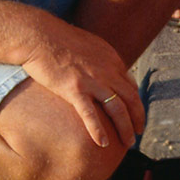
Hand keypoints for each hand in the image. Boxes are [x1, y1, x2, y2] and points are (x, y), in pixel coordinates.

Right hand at [17, 21, 144, 149]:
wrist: (40, 36)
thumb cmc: (58, 40)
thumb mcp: (88, 46)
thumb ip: (98, 59)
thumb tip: (100, 70)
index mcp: (112, 60)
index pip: (130, 85)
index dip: (135, 101)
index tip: (136, 114)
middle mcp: (108, 70)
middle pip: (131, 98)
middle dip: (138, 117)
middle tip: (139, 132)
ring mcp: (93, 80)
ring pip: (117, 108)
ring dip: (125, 127)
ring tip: (128, 142)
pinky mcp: (74, 89)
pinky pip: (90, 114)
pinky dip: (98, 130)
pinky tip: (103, 143)